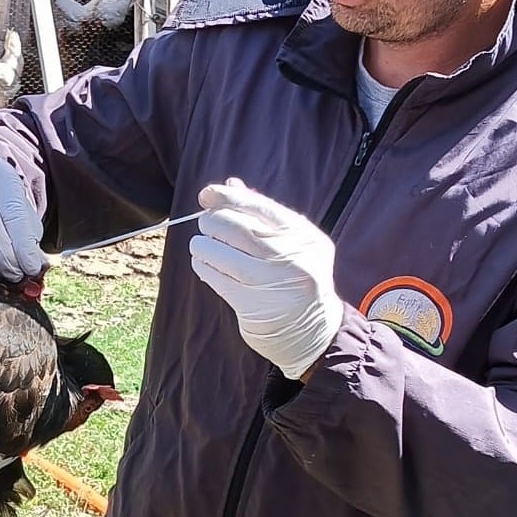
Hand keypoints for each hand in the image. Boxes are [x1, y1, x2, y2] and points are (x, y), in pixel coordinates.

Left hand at [189, 179, 343, 380]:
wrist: (314, 332)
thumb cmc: (297, 276)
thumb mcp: (293, 241)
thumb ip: (263, 212)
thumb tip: (230, 185)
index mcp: (302, 235)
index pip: (257, 206)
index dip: (226, 197)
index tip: (207, 194)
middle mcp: (290, 256)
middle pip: (235, 226)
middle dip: (211, 221)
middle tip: (205, 224)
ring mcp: (271, 281)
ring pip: (219, 251)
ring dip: (202, 244)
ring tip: (202, 245)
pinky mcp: (252, 304)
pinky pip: (215, 276)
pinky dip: (202, 265)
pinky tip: (203, 263)